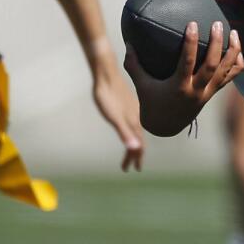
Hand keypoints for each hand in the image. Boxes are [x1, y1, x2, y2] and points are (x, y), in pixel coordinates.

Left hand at [90, 57, 145, 171]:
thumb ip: (125, 133)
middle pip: (138, 140)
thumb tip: (135, 150)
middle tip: (128, 167)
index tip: (132, 170)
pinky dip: (132, 131)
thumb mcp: (114, 118)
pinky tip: (129, 128)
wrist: (106, 73)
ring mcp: (133, 110)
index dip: (135, 158)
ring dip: (134, 143)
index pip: (138, 146)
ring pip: (136, 131)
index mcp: (134, 123)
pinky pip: (134, 123)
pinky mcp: (129, 104)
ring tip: (130, 150)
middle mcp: (137, 117)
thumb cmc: (108, 96)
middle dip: (134, 154)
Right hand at [123, 21, 243, 135]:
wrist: (165, 126)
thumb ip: (134, 64)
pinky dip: (237, 64)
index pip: (187, 62)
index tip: (193, 24)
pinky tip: (238, 49)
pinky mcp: (212, 93)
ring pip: (225, 72)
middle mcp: (196, 90)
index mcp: (179, 87)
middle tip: (218, 24)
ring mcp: (207, 93)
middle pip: (212, 66)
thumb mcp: (141, 85)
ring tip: (235, 32)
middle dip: (217, 44)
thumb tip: (128, 42)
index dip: (191, 42)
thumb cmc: (151, 102)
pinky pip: (230, 78)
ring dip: (232, 52)